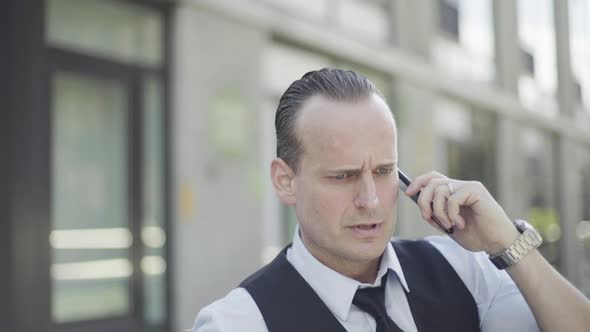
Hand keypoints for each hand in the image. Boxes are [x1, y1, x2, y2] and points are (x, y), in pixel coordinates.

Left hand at [404, 171, 519, 254]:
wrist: (497, 243)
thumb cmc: (476, 235)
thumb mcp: (448, 225)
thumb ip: (435, 214)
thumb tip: (418, 203)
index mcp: (454, 192)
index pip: (432, 178)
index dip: (418, 183)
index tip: (408, 193)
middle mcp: (461, 185)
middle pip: (432, 182)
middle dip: (424, 201)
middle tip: (428, 217)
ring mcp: (469, 187)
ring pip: (440, 190)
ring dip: (438, 211)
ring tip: (449, 224)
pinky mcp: (476, 191)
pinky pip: (453, 198)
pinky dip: (451, 213)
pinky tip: (460, 223)